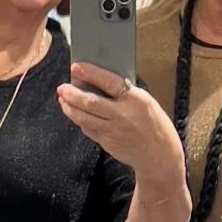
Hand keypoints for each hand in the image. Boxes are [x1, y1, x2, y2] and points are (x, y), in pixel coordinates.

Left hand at [56, 62, 185, 182]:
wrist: (159, 155)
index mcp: (136, 100)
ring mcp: (113, 131)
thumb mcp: (146, 102)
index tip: (76, 67)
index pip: (109, 82)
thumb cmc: (154, 124)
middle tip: (61, 87)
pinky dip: (79, 120)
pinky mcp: (107, 143)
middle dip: (72, 94)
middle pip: (91, 102)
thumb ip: (125, 93)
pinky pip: (88, 129)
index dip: (90, 73)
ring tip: (62, 99)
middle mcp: (123, 115)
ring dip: (70, 108)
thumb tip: (99, 82)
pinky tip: (74, 114)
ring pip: (84, 118)